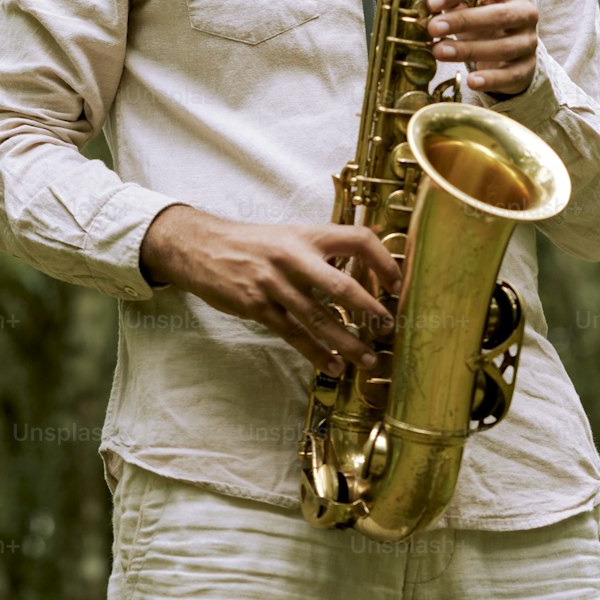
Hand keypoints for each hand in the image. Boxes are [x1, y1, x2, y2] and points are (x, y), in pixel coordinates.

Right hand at [139, 205, 401, 376]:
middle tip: (387, 327)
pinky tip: (332, 365)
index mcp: (308, 235)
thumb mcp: (291, 234)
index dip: (383, 260)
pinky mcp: (257, 306)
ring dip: (346, 342)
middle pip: (341, 286)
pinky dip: (315, 353)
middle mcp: (294, 257)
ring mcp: (274, 283)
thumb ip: (324, 247)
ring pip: (318, 318)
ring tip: (366, 360)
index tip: (397, 283)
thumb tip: (368, 253)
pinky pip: (292, 334)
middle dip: (369, 310)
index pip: (358, 239)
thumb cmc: (254, 243)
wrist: (203, 247)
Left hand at [426, 0, 538, 97]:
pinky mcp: (527, 67)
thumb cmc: (483, 22)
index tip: (432, 3)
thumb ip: (451, 2)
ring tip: (439, 52)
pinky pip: (511, 75)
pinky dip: (491, 79)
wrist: (509, 51)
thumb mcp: (469, 7)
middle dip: (463, 21)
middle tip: (433, 28)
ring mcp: (528, 41)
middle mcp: (524, 12)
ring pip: (503, 47)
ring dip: (468, 50)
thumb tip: (426, 5)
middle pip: (498, 15)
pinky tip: (472, 81)